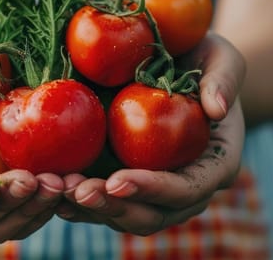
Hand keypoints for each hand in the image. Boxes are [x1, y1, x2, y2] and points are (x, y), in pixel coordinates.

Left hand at [55, 32, 245, 234]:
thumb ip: (224, 78)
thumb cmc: (205, 58)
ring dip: (88, 209)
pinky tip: (48, 187)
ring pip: (123, 215)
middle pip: (152, 215)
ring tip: (57, 190)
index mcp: (215, 164)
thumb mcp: (221, 57)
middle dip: (114, 208)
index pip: (187, 189)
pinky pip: (102, 201)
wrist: (182, 66)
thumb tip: (218, 109)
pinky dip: (74, 200)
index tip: (117, 180)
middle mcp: (184, 186)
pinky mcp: (124, 180)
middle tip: (78, 191)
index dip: (153, 190)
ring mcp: (152, 188)